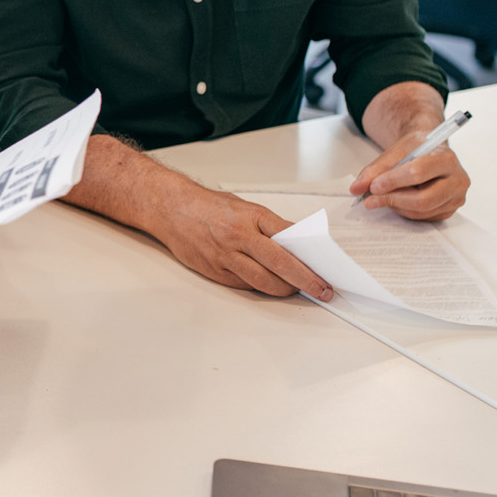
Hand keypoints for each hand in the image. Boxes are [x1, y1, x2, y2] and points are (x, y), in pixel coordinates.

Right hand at [151, 183, 333, 300]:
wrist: (170, 209)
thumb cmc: (208, 206)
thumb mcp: (244, 207)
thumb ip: (268, 225)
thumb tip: (295, 245)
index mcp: (251, 216)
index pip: (289, 238)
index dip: (310, 257)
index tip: (325, 269)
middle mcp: (238, 236)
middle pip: (280, 264)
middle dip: (305, 280)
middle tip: (321, 290)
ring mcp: (225, 256)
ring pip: (263, 281)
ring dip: (284, 289)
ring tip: (297, 290)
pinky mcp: (214, 271)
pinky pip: (244, 285)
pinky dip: (260, 287)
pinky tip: (270, 286)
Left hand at [349, 134, 468, 220]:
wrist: (431, 152)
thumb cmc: (416, 150)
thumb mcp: (395, 152)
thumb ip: (375, 169)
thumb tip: (356, 189)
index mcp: (446, 159)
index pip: (418, 173)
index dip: (392, 181)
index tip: (373, 186)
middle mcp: (458, 180)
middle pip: (423, 199)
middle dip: (392, 200)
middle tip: (370, 199)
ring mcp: (456, 198)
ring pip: (421, 211)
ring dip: (395, 206)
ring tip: (382, 197)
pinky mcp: (448, 210)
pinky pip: (423, 217)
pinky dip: (403, 211)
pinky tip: (397, 199)